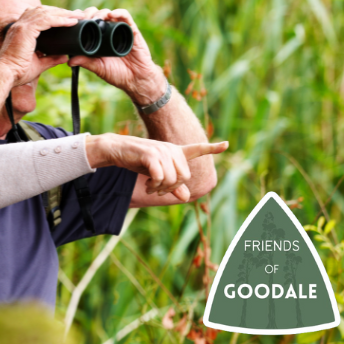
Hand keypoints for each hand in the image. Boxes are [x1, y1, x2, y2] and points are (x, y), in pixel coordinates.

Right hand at [0, 6, 83, 86]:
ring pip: (46, 13)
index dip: (53, 15)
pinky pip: (47, 20)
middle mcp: (20, 25)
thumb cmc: (18, 72)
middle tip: (76, 14)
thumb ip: (51, 59)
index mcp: (21, 31)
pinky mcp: (26, 30)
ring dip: (63, 13)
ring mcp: (22, 26)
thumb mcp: (38, 64)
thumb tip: (64, 57)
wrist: (6, 75)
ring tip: (77, 16)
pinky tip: (71, 22)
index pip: (38, 16)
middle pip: (43, 10)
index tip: (68, 18)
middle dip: (60, 11)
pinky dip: (60, 19)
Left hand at [68, 8, 164, 105]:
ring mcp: (119, 29)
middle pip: (96, 15)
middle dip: (88, 13)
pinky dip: (118, 12)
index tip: (72, 20)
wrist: (136, 79)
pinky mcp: (131, 30)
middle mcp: (108, 32)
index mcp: (98, 39)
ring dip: (100, 12)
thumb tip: (69, 61)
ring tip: (95, 18)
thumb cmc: (117, 74)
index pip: (87, 23)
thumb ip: (86, 62)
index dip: (80, 19)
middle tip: (83, 19)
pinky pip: (126, 17)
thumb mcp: (98, 68)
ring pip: (109, 13)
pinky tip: (111, 14)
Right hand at [85, 134, 227, 201]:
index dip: (212, 148)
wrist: (117, 149)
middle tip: (158, 190)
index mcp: (175, 151)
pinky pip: (160, 177)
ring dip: (161, 189)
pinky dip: (154, 186)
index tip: (226, 145)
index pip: (197, 149)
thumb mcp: (156, 174)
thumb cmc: (137, 161)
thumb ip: (172, 186)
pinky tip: (148, 185)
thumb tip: (186, 198)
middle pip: (184, 177)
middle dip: (172, 188)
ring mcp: (162, 151)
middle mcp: (172, 149)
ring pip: (172, 179)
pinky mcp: (151, 155)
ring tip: (151, 188)